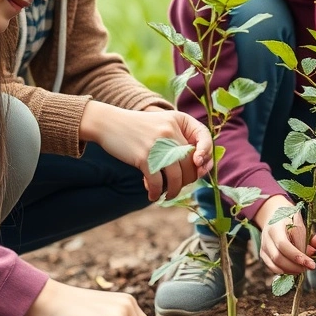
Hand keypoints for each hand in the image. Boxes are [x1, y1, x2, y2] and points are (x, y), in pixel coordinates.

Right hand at [80, 103, 212, 200]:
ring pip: (177, 176)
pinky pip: (157, 182)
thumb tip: (200, 169)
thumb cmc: (139, 130)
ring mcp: (157, 143)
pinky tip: (152, 195)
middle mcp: (171, 130)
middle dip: (187, 179)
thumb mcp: (163, 127)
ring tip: (167, 195)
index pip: (204, 138)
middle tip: (178, 185)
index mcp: (179, 119)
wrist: (108, 123)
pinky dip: (156, 192)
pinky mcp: (143, 156)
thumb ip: (180, 142)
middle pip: (190, 162)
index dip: (207, 156)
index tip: (200, 168)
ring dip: (173, 190)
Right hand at [252, 195, 315, 274]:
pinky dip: (284, 271)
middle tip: (308, 267)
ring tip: (302, 269)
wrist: (273, 214)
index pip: (285, 244)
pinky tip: (294, 269)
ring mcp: (264, 246)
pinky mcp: (263, 254)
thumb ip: (311, 234)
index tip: (312, 264)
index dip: (298, 256)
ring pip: (274, 264)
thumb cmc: (289, 219)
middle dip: (295, 266)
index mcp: (276, 225)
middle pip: (278, 256)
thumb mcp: (301, 222)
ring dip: (290, 270)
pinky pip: (272, 267)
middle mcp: (267, 236)